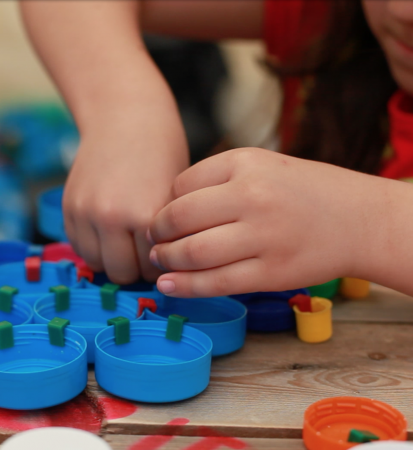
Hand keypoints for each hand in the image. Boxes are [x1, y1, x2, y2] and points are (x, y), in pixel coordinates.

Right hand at [64, 105, 188, 283]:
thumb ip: (166, 234)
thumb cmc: (160, 153)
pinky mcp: (68, 208)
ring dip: (112, 259)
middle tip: (146, 251)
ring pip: (98, 265)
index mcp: (145, 214)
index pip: (154, 269)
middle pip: (123, 274)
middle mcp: (110, 217)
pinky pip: (80, 248)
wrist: (124, 116)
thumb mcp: (176, 195)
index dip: (163, 264)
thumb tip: (165, 270)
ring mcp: (85, 213)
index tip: (165, 255)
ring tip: (126, 240)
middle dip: (137, 267)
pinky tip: (108, 230)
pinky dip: (94, 246)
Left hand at [148, 147, 390, 296]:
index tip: (166, 217)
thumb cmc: (302, 192)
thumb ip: (217, 180)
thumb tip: (167, 210)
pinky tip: (168, 286)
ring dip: (167, 260)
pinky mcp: (272, 272)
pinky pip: (216, 282)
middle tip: (154, 240)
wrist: (358, 219)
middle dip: (159, 233)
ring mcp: (263, 236)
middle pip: (180, 218)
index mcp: (245, 163)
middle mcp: (252, 196)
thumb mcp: (261, 166)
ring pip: (194, 253)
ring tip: (160, 261)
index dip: (166, 205)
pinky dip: (185, 287)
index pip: (181, 185)